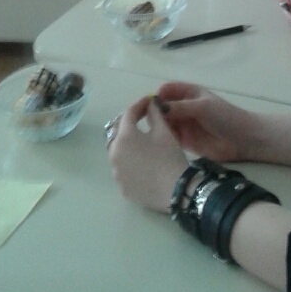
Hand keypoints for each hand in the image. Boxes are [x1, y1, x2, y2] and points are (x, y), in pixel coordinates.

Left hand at [108, 95, 186, 212]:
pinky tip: (142, 164)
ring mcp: (116, 174)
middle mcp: (114, 155)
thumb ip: (154, 113)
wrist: (176, 190)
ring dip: (127, 145)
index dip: (139, 105)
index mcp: (123, 137)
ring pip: (118, 153)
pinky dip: (129, 163)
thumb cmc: (169, 157)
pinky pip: (123, 170)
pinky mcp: (122, 188)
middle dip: (129, 124)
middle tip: (143, 119)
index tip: (149, 101)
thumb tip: (151, 103)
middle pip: (118, 133)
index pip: (128, 114)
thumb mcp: (164, 131)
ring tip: (142, 143)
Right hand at [153, 82, 260, 162]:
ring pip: (164, 123)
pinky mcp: (185, 141)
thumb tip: (157, 106)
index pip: (167, 90)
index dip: (157, 96)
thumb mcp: (201, 107)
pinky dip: (163, 140)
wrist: (242, 140)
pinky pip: (169, 138)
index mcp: (188, 93)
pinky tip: (157, 145)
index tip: (148, 106)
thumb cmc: (224, 117)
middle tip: (143, 124)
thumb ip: (179, 107)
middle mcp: (183, 107)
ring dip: (156, 127)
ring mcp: (184, 124)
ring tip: (148, 136)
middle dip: (153, 113)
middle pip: (163, 107)